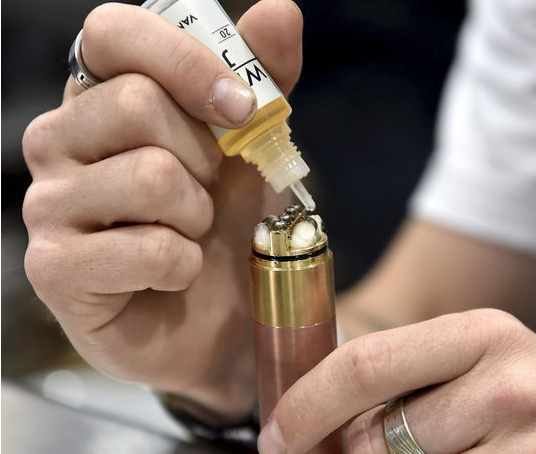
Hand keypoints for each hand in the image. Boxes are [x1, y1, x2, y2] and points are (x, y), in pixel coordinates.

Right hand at [22, 0, 301, 418]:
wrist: (214, 318)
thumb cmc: (219, 229)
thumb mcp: (248, 150)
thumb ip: (260, 80)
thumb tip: (281, 10)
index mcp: (100, 100)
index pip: (112, 32)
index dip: (183, 60)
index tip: (239, 106)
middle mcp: (57, 141)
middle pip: (136, 103)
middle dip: (203, 158)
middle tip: (208, 194)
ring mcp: (48, 206)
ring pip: (149, 175)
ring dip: (197, 216)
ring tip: (190, 236)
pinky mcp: (54, 269)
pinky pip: (148, 249)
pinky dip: (184, 266)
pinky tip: (172, 275)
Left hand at [258, 309, 535, 452]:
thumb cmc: (531, 411)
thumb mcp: (476, 371)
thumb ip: (405, 379)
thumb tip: (310, 412)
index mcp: (482, 333)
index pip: (364, 363)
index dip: (307, 404)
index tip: (277, 436)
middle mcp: (511, 381)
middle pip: (375, 435)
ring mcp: (533, 444)